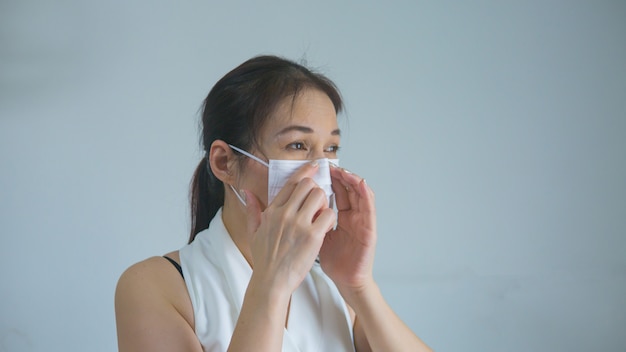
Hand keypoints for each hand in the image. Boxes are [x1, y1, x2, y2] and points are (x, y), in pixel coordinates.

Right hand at [244, 161, 336, 295]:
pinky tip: (325, 229)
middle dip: (316, 190)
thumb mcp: (254, 232)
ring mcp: (299, 224)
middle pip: (307, 185)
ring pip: (319, 196)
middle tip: (317, 202)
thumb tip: (247, 192)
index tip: (314, 166)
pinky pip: (328, 215)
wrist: (271, 282)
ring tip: (320, 216)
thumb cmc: (264, 259)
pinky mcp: (312, 237)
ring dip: (324, 203)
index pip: (291, 183)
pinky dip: (330, 219)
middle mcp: (285, 214)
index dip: (305, 172)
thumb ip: (253, 210)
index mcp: (272, 211)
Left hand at [319, 166, 376, 296]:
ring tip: (343, 170)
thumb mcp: (316, 236)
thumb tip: (292, 206)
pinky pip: (370, 208)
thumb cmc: (334, 261)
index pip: (335, 191)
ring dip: (353, 180)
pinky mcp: (369, 229)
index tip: (317, 167)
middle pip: (347, 188)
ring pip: (360, 193)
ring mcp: (362, 221)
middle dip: (340, 175)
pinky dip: (366, 194)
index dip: (328, 178)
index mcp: (340, 216)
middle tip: (330, 164)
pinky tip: (361, 184)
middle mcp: (353, 216)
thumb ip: (309, 220)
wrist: (346, 280)